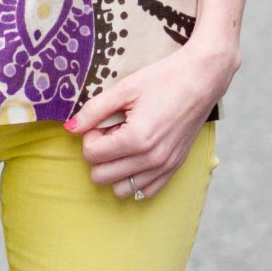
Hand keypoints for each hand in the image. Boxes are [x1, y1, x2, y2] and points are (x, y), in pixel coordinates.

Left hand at [66, 42, 237, 200]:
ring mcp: (164, 166)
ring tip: (125, 144)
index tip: (102, 122)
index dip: (90, 137)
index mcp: (136, 138)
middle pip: (101, 176)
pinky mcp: (175, 167)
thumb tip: (69, 128)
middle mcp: (151, 158)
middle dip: (100, 154)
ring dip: (115, 169)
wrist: (202, 79)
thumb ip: (93, 110)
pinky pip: (146, 191)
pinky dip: (135, 178)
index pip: (91, 155)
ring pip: (121, 189)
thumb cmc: (163, 79)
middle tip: (112, 132)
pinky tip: (137, 156)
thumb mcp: (124, 89)